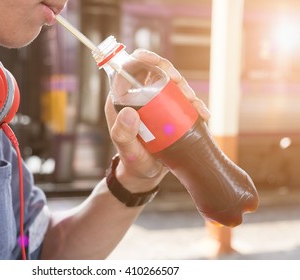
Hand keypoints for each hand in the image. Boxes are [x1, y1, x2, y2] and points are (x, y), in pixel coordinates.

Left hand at [104, 49, 210, 193]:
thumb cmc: (133, 162)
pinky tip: (203, 115)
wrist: (147, 174)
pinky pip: (184, 102)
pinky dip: (196, 105)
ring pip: (172, 85)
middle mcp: (139, 98)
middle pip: (155, 72)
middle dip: (170, 73)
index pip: (129, 69)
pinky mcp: (171, 113)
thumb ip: (122, 135)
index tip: (154, 60)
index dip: (142, 58)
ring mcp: (157, 104)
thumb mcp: (127, 151)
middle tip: (180, 85)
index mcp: (123, 99)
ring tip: (193, 103)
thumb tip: (129, 112)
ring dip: (185, 89)